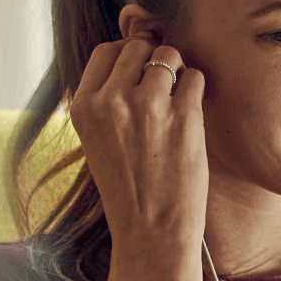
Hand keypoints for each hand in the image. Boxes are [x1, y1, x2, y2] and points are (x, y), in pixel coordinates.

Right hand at [67, 37, 207, 252]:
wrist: (151, 233)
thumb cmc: (128, 189)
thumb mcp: (97, 141)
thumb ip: (107, 100)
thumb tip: (133, 55)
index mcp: (84, 107)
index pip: (106, 51)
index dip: (127, 57)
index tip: (139, 75)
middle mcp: (112, 101)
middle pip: (138, 47)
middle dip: (154, 61)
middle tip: (162, 92)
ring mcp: (148, 105)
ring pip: (169, 55)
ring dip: (178, 73)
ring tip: (177, 103)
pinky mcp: (183, 115)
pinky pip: (195, 77)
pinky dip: (196, 90)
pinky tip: (190, 116)